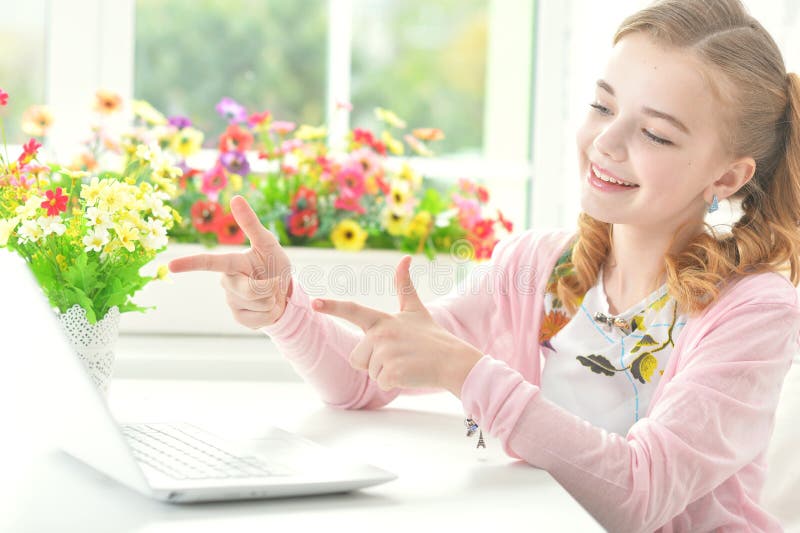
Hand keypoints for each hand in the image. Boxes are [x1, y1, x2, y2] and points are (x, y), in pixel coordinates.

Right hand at [168, 195, 292, 329]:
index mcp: (231, 263)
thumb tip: (236, 197)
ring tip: (270, 293)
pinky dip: (272, 313)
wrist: (285, 293)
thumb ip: (251, 224)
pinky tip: (268, 308)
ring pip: (259, 303)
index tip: (170, 265)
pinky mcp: (240, 318)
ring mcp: (231, 302)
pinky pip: (261, 319)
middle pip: (250, 289)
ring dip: (272, 299)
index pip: (210, 262)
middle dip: (269, 286)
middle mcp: (226, 282)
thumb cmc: (274, 264)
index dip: (191, 263)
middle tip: (273, 282)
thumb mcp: (268, 243)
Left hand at [311, 255, 483, 396]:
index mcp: (382, 320)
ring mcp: (386, 353)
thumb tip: (405, 257)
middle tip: (399, 355)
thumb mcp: (416, 309)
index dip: (332, 306)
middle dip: (373, 362)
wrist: (452, 360)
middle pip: (356, 357)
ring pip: (369, 372)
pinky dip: (394, 383)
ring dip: (385, 373)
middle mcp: (381, 334)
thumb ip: (404, 286)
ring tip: (406, 363)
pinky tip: (409, 373)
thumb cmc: (431, 336)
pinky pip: (381, 383)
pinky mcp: (392, 372)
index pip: (353, 311)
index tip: (313, 303)